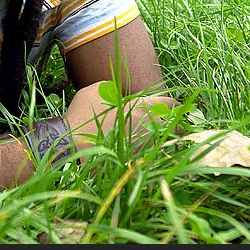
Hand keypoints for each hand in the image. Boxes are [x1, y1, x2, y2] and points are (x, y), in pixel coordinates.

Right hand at [64, 81, 178, 154]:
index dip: (175, 104)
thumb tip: (121, 94)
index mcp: (140, 106)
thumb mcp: (96, 91)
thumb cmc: (83, 114)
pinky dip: (153, 154)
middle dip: (177, 125)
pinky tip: (149, 153)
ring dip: (166, 140)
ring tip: (165, 139)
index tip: (176, 106)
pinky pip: (151, 156)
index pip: (168, 103)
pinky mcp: (135, 159)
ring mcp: (142, 145)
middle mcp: (146, 125)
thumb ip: (115, 90)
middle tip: (176, 125)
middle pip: (173, 125)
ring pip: (165, 142)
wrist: (72, 144)